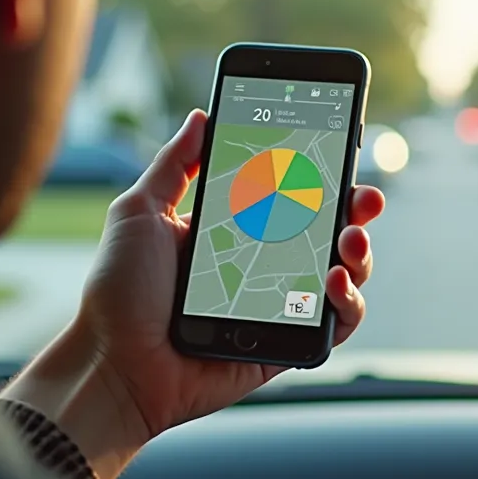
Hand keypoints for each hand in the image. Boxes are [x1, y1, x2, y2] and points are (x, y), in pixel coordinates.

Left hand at [4, 110, 384, 478]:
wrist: (114, 363)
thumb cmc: (117, 292)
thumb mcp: (140, 212)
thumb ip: (175, 164)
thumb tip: (200, 115)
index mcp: (235, 230)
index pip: (292, 195)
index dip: (323, 175)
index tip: (341, 151)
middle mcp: (265, 266)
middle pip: (330, 231)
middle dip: (357, 209)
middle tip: (363, 197)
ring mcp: (280, 306)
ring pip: (346, 275)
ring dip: (360, 253)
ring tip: (348, 241)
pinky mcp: (288, 345)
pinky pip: (337, 324)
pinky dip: (349, 302)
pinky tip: (335, 282)